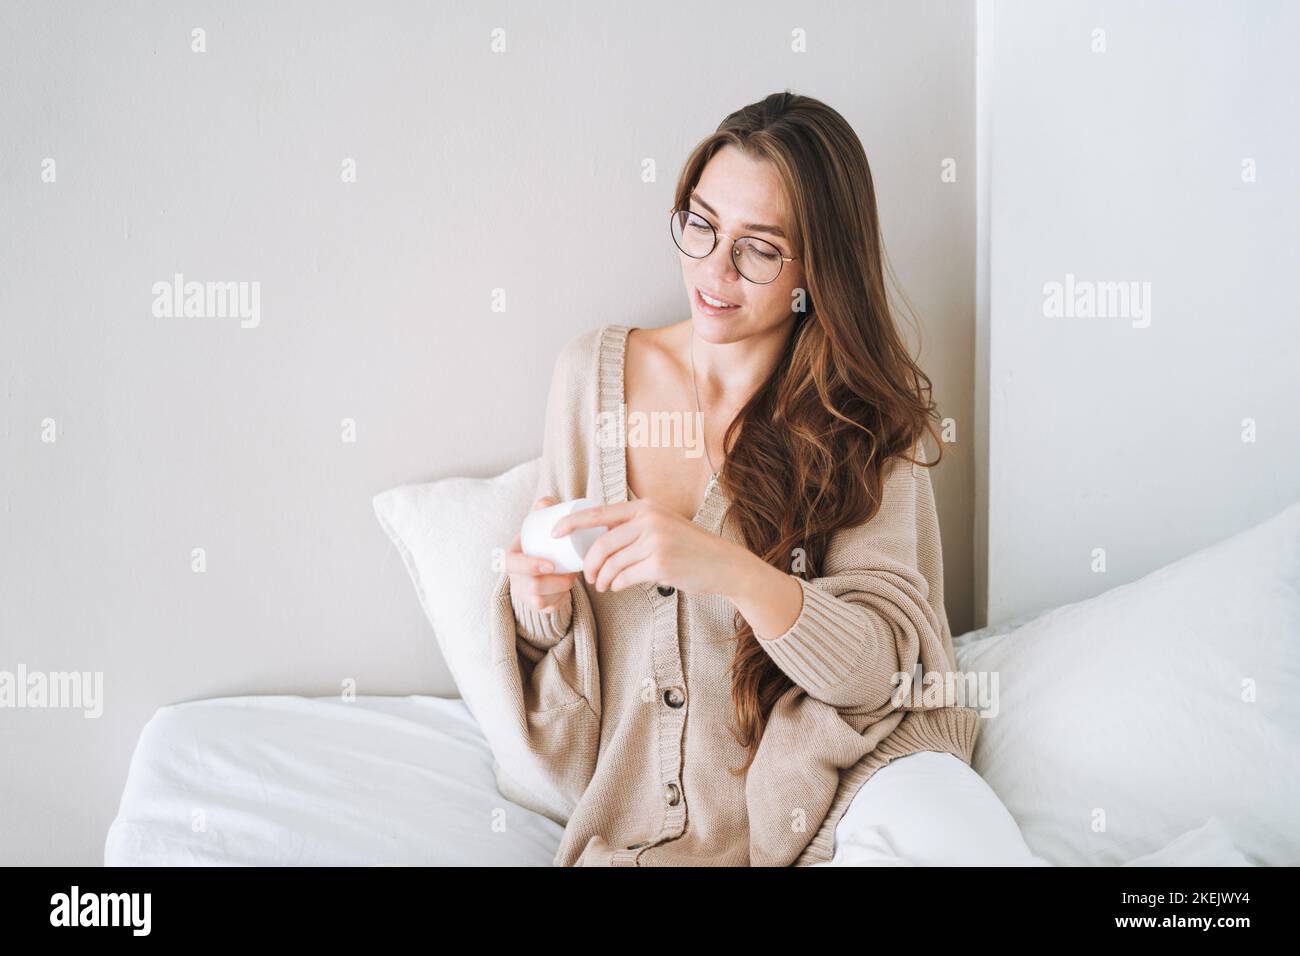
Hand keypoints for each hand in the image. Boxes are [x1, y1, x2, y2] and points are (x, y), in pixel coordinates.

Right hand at [506, 497, 580, 612]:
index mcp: (510, 558)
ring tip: (573, 578)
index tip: (550, 564)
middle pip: (531, 587)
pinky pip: (548, 610)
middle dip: (556, 582)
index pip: (510, 565)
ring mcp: (523, 595)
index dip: (529, 566)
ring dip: (561, 591)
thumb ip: (543, 509)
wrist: (538, 564)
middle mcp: (513, 579)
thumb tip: (547, 503)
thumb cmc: (540, 541)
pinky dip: (561, 601)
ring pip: (541, 601)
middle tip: (573, 572)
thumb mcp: (538, 525)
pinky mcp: (535, 607)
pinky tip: (567, 593)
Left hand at [549, 498, 742, 594]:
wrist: (724, 564)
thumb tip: (598, 538)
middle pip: (601, 544)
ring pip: (611, 563)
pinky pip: (625, 578)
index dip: (571, 523)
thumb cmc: (690, 548)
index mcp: (645, 507)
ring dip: (601, 578)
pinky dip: (616, 585)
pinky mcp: (660, 564)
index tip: (554, 533)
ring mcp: (656, 542)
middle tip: (588, 576)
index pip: (598, 513)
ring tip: (602, 586)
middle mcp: (649, 520)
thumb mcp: (663, 525)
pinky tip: (617, 588)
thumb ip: (635, 526)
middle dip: (589, 563)